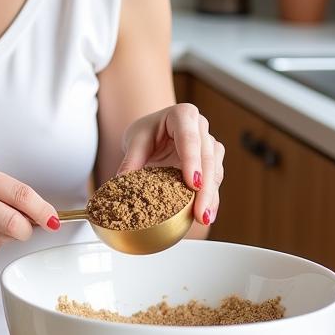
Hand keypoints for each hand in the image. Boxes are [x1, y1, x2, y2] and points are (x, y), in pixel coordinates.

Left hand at [116, 104, 224, 230]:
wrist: (154, 133)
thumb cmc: (146, 132)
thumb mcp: (135, 141)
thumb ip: (130, 161)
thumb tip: (119, 185)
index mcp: (183, 115)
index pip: (189, 139)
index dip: (192, 161)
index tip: (193, 184)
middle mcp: (201, 127)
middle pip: (206, 158)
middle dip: (205, 188)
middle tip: (200, 212)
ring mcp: (209, 144)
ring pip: (215, 170)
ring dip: (211, 196)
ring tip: (203, 218)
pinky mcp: (213, 161)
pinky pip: (214, 181)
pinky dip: (211, 199)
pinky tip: (206, 216)